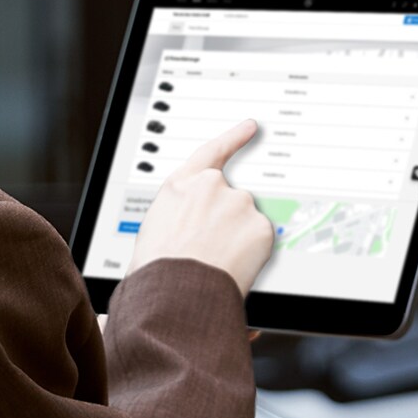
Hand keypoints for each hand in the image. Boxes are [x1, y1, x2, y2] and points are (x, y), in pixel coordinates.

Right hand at [131, 118, 274, 289]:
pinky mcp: (259, 225)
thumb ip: (183, 214)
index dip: (234, 138)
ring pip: (247, 224)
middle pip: (232, 202)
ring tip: (215, 263)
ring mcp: (239, 203)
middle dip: (228, 225)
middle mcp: (212, 186)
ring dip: (238, 241)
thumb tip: (195, 228)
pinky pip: (261, 241)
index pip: (213, 152)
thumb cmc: (158, 267)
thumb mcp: (157, 228)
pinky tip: (232, 266)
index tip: (251, 127)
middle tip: (211, 252)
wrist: (174, 290)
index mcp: (181, 185)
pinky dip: (252, 255)